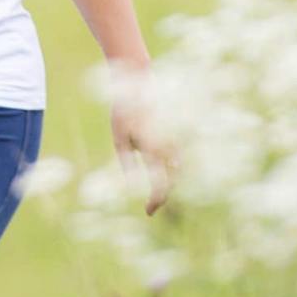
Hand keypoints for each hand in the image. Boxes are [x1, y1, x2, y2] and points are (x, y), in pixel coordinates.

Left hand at [105, 71, 173, 215]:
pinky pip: (177, 160)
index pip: (160, 183)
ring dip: (168, 185)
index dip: (156, 200)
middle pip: (172, 180)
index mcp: (153, 148)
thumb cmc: (124, 112)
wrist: (139, 84)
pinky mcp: (176, 135)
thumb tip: (134, 186)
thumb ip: (127, 163)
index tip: (148, 212)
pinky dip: (171, 173)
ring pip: (177, 171)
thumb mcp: (119, 138)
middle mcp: (168, 146)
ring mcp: (175, 139)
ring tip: (155, 198)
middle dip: (163, 196)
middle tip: (150, 208)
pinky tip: (161, 179)